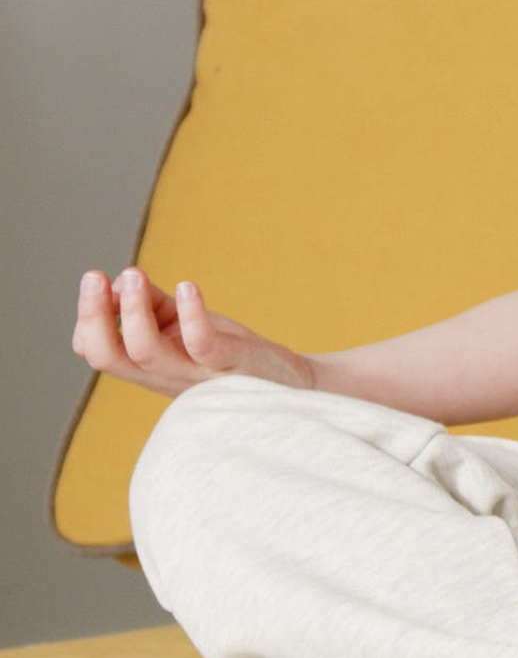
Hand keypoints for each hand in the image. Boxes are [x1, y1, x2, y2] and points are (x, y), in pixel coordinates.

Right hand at [70, 268, 313, 395]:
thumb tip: (122, 281)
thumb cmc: (228, 353)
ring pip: (146, 353)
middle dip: (93, 315)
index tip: (97, 286)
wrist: (290, 383)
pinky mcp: (230, 365)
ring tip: (134, 274)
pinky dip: (191, 315)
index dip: (88, 321)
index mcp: (149, 366)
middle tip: (93, 275)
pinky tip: (186, 287)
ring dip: (133, 312)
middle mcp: (165, 375)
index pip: (98, 352)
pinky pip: (203, 345)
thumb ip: (153, 305)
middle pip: (109, 357)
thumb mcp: (183, 326)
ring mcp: (196, 374)